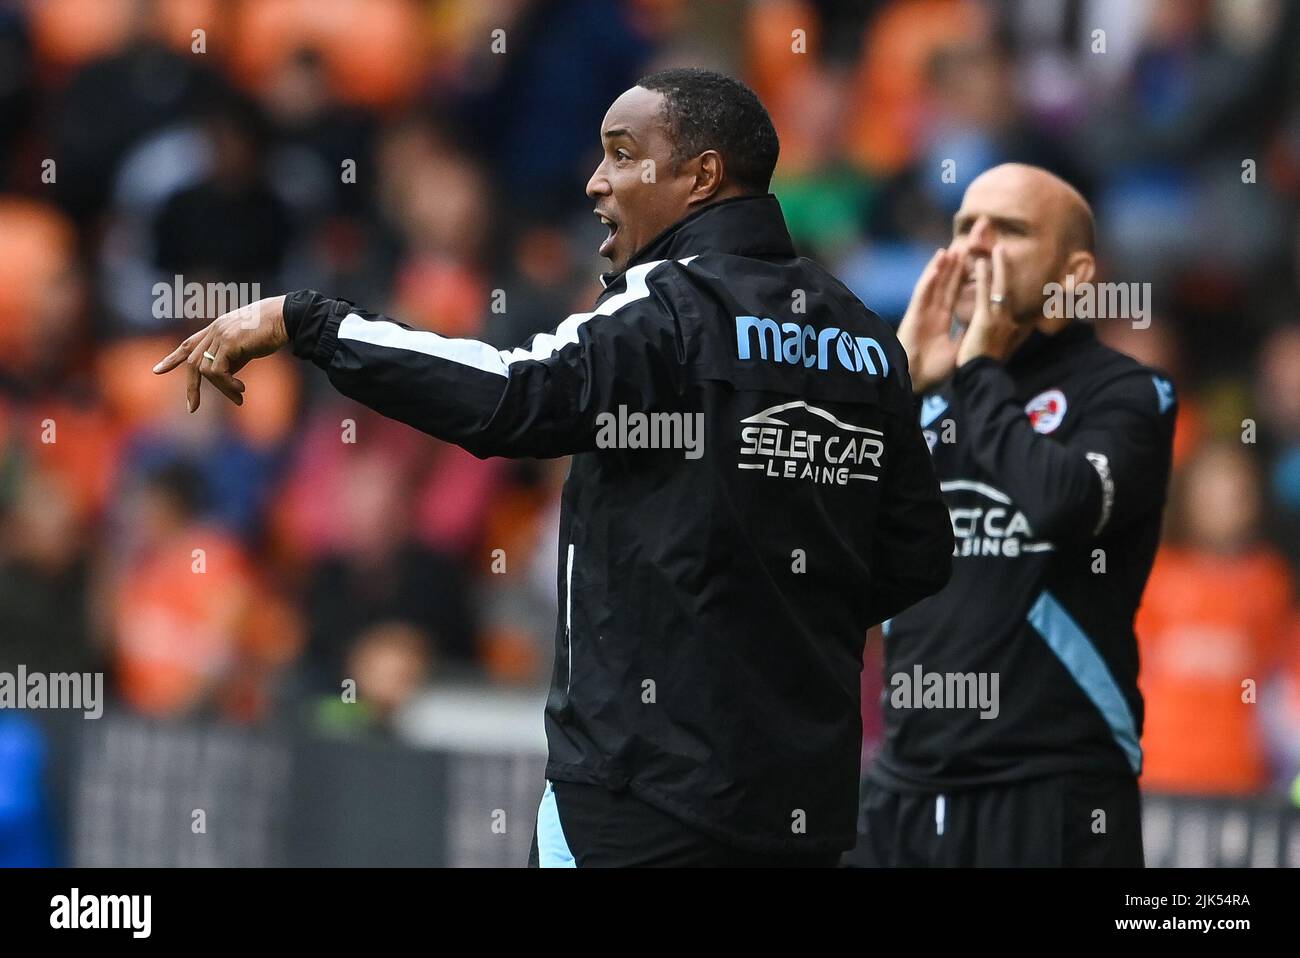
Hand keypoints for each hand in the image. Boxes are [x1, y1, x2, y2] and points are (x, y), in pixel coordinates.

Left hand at [152, 295, 288, 411]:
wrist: (286, 318)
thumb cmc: (272, 331)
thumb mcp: (247, 347)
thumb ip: (233, 359)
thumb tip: (224, 378)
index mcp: (217, 329)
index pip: (189, 344)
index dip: (172, 359)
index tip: (157, 371)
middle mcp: (214, 330)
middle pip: (193, 362)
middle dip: (192, 388)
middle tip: (192, 408)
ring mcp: (219, 335)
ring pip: (206, 371)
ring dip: (222, 389)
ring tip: (239, 397)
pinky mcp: (228, 342)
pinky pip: (218, 371)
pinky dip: (227, 385)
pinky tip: (241, 390)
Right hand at [897, 248, 962, 393]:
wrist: (916, 382)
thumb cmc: (933, 370)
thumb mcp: (957, 348)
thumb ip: (966, 332)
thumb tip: (981, 322)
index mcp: (942, 321)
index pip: (953, 294)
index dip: (960, 279)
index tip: (971, 262)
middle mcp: (932, 313)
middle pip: (944, 285)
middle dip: (953, 267)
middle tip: (963, 247)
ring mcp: (923, 313)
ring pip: (933, 284)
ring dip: (941, 267)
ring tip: (949, 248)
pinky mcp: (915, 315)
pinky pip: (923, 293)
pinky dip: (930, 278)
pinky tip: (936, 264)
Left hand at [956, 245, 1029, 366]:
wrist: (982, 379)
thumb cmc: (988, 367)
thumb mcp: (1003, 349)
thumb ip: (1010, 336)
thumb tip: (1019, 329)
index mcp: (1015, 328)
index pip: (1021, 300)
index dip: (1023, 284)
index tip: (1035, 271)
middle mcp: (1012, 320)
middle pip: (1014, 289)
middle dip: (1011, 269)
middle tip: (1007, 250)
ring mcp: (1000, 319)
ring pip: (1002, 287)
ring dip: (1000, 266)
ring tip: (998, 248)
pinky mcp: (986, 320)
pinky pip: (985, 293)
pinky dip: (984, 277)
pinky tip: (981, 262)